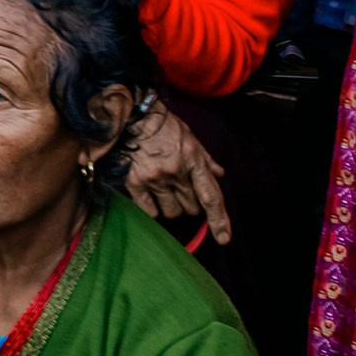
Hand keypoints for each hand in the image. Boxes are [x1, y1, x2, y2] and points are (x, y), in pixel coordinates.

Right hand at [123, 107, 230, 244]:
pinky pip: (150, 211)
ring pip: (172, 213)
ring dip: (172, 207)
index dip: (219, 220)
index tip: (224, 239)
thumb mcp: (191, 139)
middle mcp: (175, 173)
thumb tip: (219, 175)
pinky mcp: (135, 183)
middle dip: (191, 203)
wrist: (131, 117)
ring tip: (165, 190)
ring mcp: (154, 179)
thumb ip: (206, 160)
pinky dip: (153, 209)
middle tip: (182, 189)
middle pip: (192, 208)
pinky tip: (151, 196)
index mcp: (193, 161)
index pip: (211, 197)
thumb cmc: (163, 126)